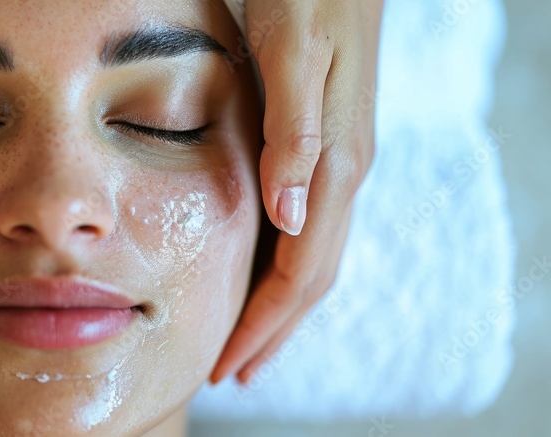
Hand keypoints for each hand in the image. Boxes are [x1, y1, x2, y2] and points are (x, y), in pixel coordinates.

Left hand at [210, 0, 381, 383]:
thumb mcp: (294, 52)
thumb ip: (295, 131)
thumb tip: (291, 215)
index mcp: (336, 160)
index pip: (301, 270)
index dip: (266, 324)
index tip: (229, 365)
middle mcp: (342, 168)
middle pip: (311, 277)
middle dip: (273, 332)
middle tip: (233, 374)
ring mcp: (337, 158)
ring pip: (312, 255)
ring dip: (279, 307)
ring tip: (247, 342)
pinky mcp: (324, 143)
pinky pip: (307, 225)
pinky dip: (281, 263)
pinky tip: (259, 270)